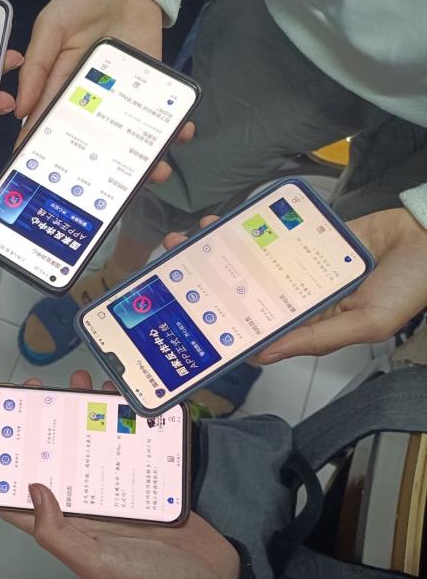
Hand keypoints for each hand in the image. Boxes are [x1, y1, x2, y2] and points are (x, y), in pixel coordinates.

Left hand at [0, 369, 239, 578]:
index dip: (4, 467)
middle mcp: (83, 505)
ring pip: (88, 442)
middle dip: (43, 424)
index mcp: (66, 526)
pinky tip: (118, 394)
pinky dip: (120, 417)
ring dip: (81, 412)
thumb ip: (57, 534)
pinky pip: (125, 441)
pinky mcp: (142, 477)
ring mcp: (112, 489)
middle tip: (40, 388)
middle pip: (53, 458)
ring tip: (80, 381)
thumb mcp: (96, 564)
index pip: (20, 497)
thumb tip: (32, 490)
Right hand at [14, 0, 192, 182]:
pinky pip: (158, 113)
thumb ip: (38, 64)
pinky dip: (172, 126)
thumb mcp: (52, 25)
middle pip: (94, 143)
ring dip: (144, 156)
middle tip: (110, 192)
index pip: (49, 129)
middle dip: (102, 168)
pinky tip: (181, 134)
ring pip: (129, 136)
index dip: (46, 155)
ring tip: (157, 170)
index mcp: (59, 90)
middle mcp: (90, 101)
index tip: (46, 182)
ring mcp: (121, 97)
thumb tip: (23, 109)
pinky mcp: (149, 87)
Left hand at [163, 208, 426, 362]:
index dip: (223, 329)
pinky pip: (267, 234)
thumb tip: (265, 355)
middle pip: (243, 293)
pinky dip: (245, 229)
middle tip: (173, 274)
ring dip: (217, 253)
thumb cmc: (408, 288)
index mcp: (307, 324)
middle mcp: (295, 297)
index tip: (188, 321)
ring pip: (248, 261)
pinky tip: (219, 223)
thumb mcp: (367, 322)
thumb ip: (316, 338)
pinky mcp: (301, 238)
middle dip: (208, 284)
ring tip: (185, 244)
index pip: (256, 331)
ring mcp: (295, 266)